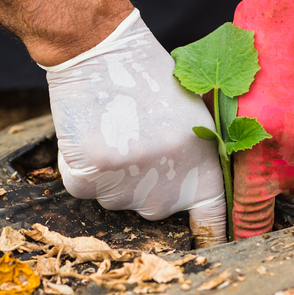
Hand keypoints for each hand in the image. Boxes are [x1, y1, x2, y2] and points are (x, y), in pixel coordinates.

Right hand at [42, 10, 226, 244]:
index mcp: (202, 171)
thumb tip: (197, 202)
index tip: (204, 241)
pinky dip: (82, 168)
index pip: (211, 222)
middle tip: (140, 142)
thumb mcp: (195, 119)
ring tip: (115, 131)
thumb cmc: (150, 80)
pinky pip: (84, 188)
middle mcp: (166, 187)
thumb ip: (197, 161)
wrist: (101, 53)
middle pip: (155, 209)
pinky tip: (91, 134)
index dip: (208, 234)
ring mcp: (126, 187)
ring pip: (115, 199)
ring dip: (112, 176)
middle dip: (148, 185)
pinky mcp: (89, 180)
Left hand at [231, 0, 293, 238]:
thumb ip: (230, 136)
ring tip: (292, 106)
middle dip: (273, 173)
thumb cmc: (255, 40)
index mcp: (259, 141)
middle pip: (286, 186)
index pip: (252, 206)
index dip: (247, 228)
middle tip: (265, 136)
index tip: (244, 241)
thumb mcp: (225, 92)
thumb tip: (232, 166)